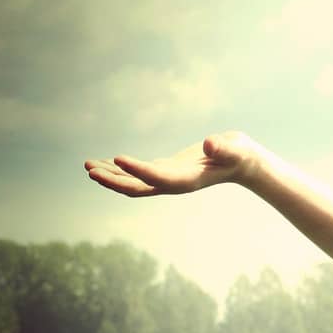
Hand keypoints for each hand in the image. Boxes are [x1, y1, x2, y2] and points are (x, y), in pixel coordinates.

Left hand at [84, 130, 263, 196]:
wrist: (244, 163)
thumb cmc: (240, 155)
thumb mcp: (235, 149)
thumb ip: (223, 148)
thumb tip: (210, 144)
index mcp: (188, 180)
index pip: (157, 177)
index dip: (137, 170)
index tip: (117, 158)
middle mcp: (174, 183)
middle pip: (138, 188)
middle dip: (114, 180)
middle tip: (90, 170)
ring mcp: (168, 178)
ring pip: (133, 183)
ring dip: (111, 176)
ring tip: (88, 166)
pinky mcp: (166, 170)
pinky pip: (137, 174)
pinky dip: (120, 170)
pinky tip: (104, 162)